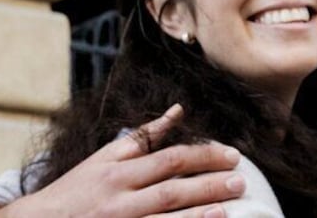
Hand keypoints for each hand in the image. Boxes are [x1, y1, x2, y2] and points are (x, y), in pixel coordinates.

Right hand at [0, 104, 244, 217]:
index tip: (233, 155)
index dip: (204, 156)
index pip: (170, 159)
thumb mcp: (106, 157)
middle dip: (209, 185)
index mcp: (118, 171)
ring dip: (198, 215)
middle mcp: (119, 199)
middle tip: (241, 180)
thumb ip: (146, 136)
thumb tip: (179, 110)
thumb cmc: (76, 189)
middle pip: (172, 190)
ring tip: (229, 208)